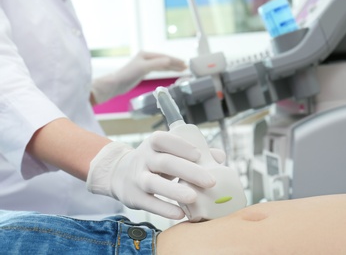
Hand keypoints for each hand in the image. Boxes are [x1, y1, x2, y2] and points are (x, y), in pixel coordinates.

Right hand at [86, 131, 216, 218]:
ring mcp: (137, 178)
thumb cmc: (154, 161)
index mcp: (153, 144)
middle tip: (210, 181)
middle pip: (165, 163)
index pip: (164, 140)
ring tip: (193, 197)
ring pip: (154, 183)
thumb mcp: (168, 151)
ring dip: (174, 190)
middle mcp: (144, 159)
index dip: (181, 146)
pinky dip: (164, 208)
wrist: (119, 173)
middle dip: (189, 171)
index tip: (199, 154)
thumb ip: (193, 152)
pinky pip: (149, 203)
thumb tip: (219, 157)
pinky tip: (181, 213)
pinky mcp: (134, 197)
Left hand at [91, 51, 186, 103]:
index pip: (165, 57)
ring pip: (161, 64)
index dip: (175, 61)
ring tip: (181, 69)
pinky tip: (169, 71)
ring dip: (171, 67)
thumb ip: (157, 64)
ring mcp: (144, 64)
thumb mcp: (143, 68)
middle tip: (186, 67)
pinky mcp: (142, 71)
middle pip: (164, 60)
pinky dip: (165, 70)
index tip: (185, 64)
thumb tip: (169, 60)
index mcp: (146, 54)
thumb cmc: (127, 75)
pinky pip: (158, 69)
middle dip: (175, 63)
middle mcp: (145, 57)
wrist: (115, 84)